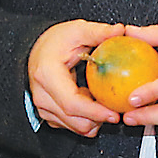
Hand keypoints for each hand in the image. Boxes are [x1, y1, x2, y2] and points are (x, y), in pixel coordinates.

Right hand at [29, 19, 124, 135]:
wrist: (38, 48)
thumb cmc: (56, 41)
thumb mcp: (78, 30)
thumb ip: (98, 32)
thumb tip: (120, 30)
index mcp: (47, 76)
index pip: (73, 104)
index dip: (95, 113)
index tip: (114, 114)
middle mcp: (42, 96)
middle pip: (75, 121)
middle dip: (100, 120)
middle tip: (117, 108)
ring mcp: (43, 107)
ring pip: (75, 127)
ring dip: (94, 121)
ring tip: (104, 102)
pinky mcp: (48, 114)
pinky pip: (71, 126)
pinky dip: (86, 120)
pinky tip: (93, 104)